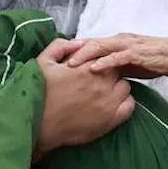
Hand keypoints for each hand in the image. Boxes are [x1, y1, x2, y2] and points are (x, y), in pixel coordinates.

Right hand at [34, 38, 135, 158]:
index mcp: (86, 68)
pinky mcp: (110, 120)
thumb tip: (80, 43)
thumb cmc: (39, 94)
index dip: (99, 62)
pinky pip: (129, 106)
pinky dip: (124, 103)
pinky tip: (111, 105)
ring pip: (125, 87)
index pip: (105, 57)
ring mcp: (108, 102)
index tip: (91, 69)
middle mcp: (101, 83)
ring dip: (116, 88)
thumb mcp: (43, 62)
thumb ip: (61, 46)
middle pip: (117, 71)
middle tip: (95, 82)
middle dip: (108, 74)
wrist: (38, 125)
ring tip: (102, 94)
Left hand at [66, 34, 167, 78]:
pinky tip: (93, 68)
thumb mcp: (129, 64)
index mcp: (116, 42)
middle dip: (73, 52)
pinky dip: (104, 62)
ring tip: (70, 65)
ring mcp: (127, 45)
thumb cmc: (154, 61)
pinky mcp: (136, 53)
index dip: (74, 52)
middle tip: (56, 63)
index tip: (59, 62)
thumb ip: (114, 66)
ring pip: (101, 47)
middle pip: (91, 43)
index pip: (91, 44)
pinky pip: (117, 57)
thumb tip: (97, 76)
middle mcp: (119, 40)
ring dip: (84, 55)